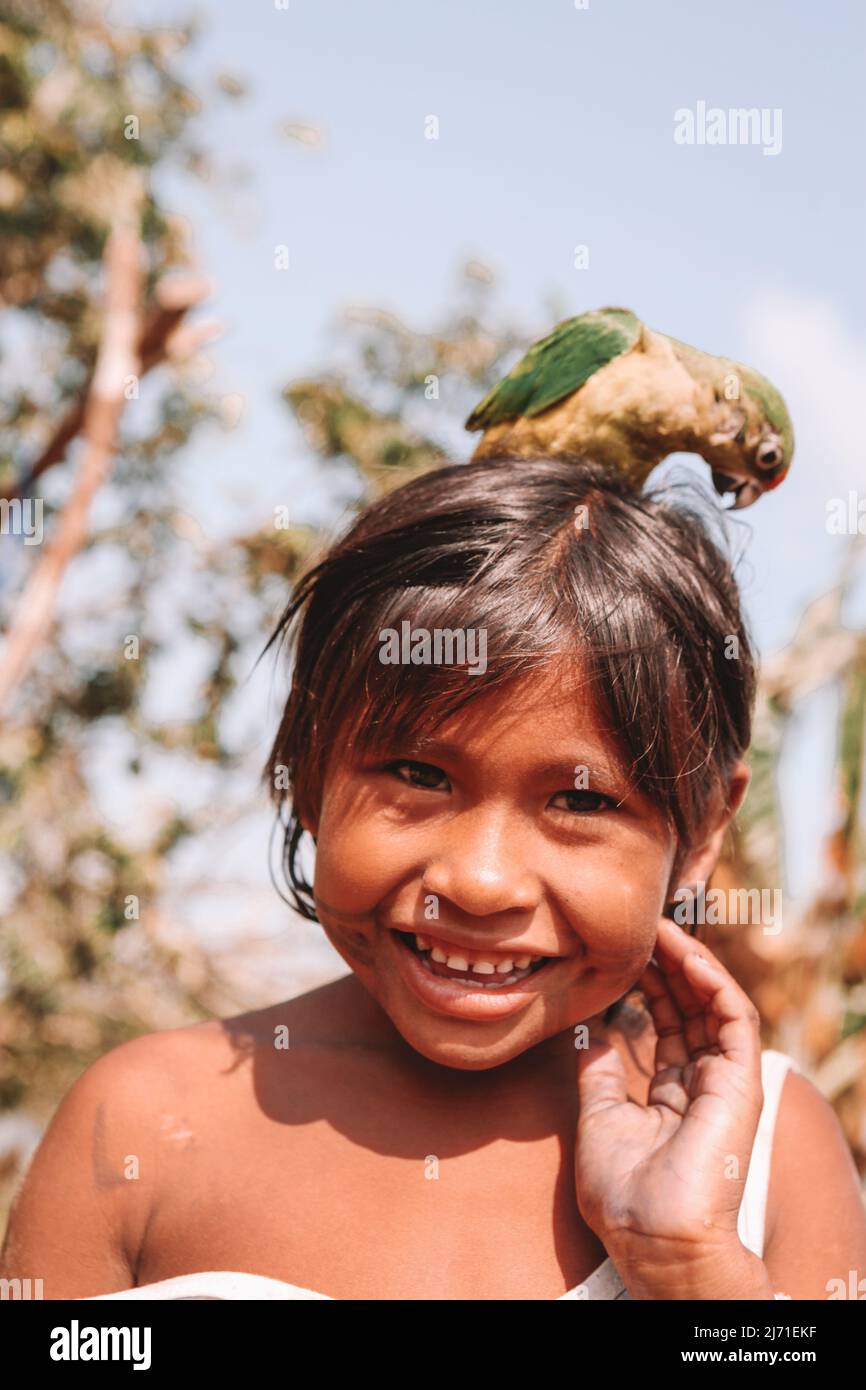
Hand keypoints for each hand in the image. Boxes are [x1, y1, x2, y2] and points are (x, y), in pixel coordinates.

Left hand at [574, 917, 764, 1290]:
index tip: (625, 951)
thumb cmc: (624, 1193)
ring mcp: (726, 1082)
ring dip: (690, 961)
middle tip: (643, 926)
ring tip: (662, 928)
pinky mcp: (742, 1081)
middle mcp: (705, 1084)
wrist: (652, 1234)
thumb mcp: (600, 1119)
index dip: (650, 984)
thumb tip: (591, 1034)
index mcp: (675, 1095)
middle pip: (691, 1007)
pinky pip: (735, 1017)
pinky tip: (685, 955)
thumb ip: (600, 1074)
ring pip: (715, 1003)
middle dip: (668, 963)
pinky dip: (713, 981)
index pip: (669, 1024)